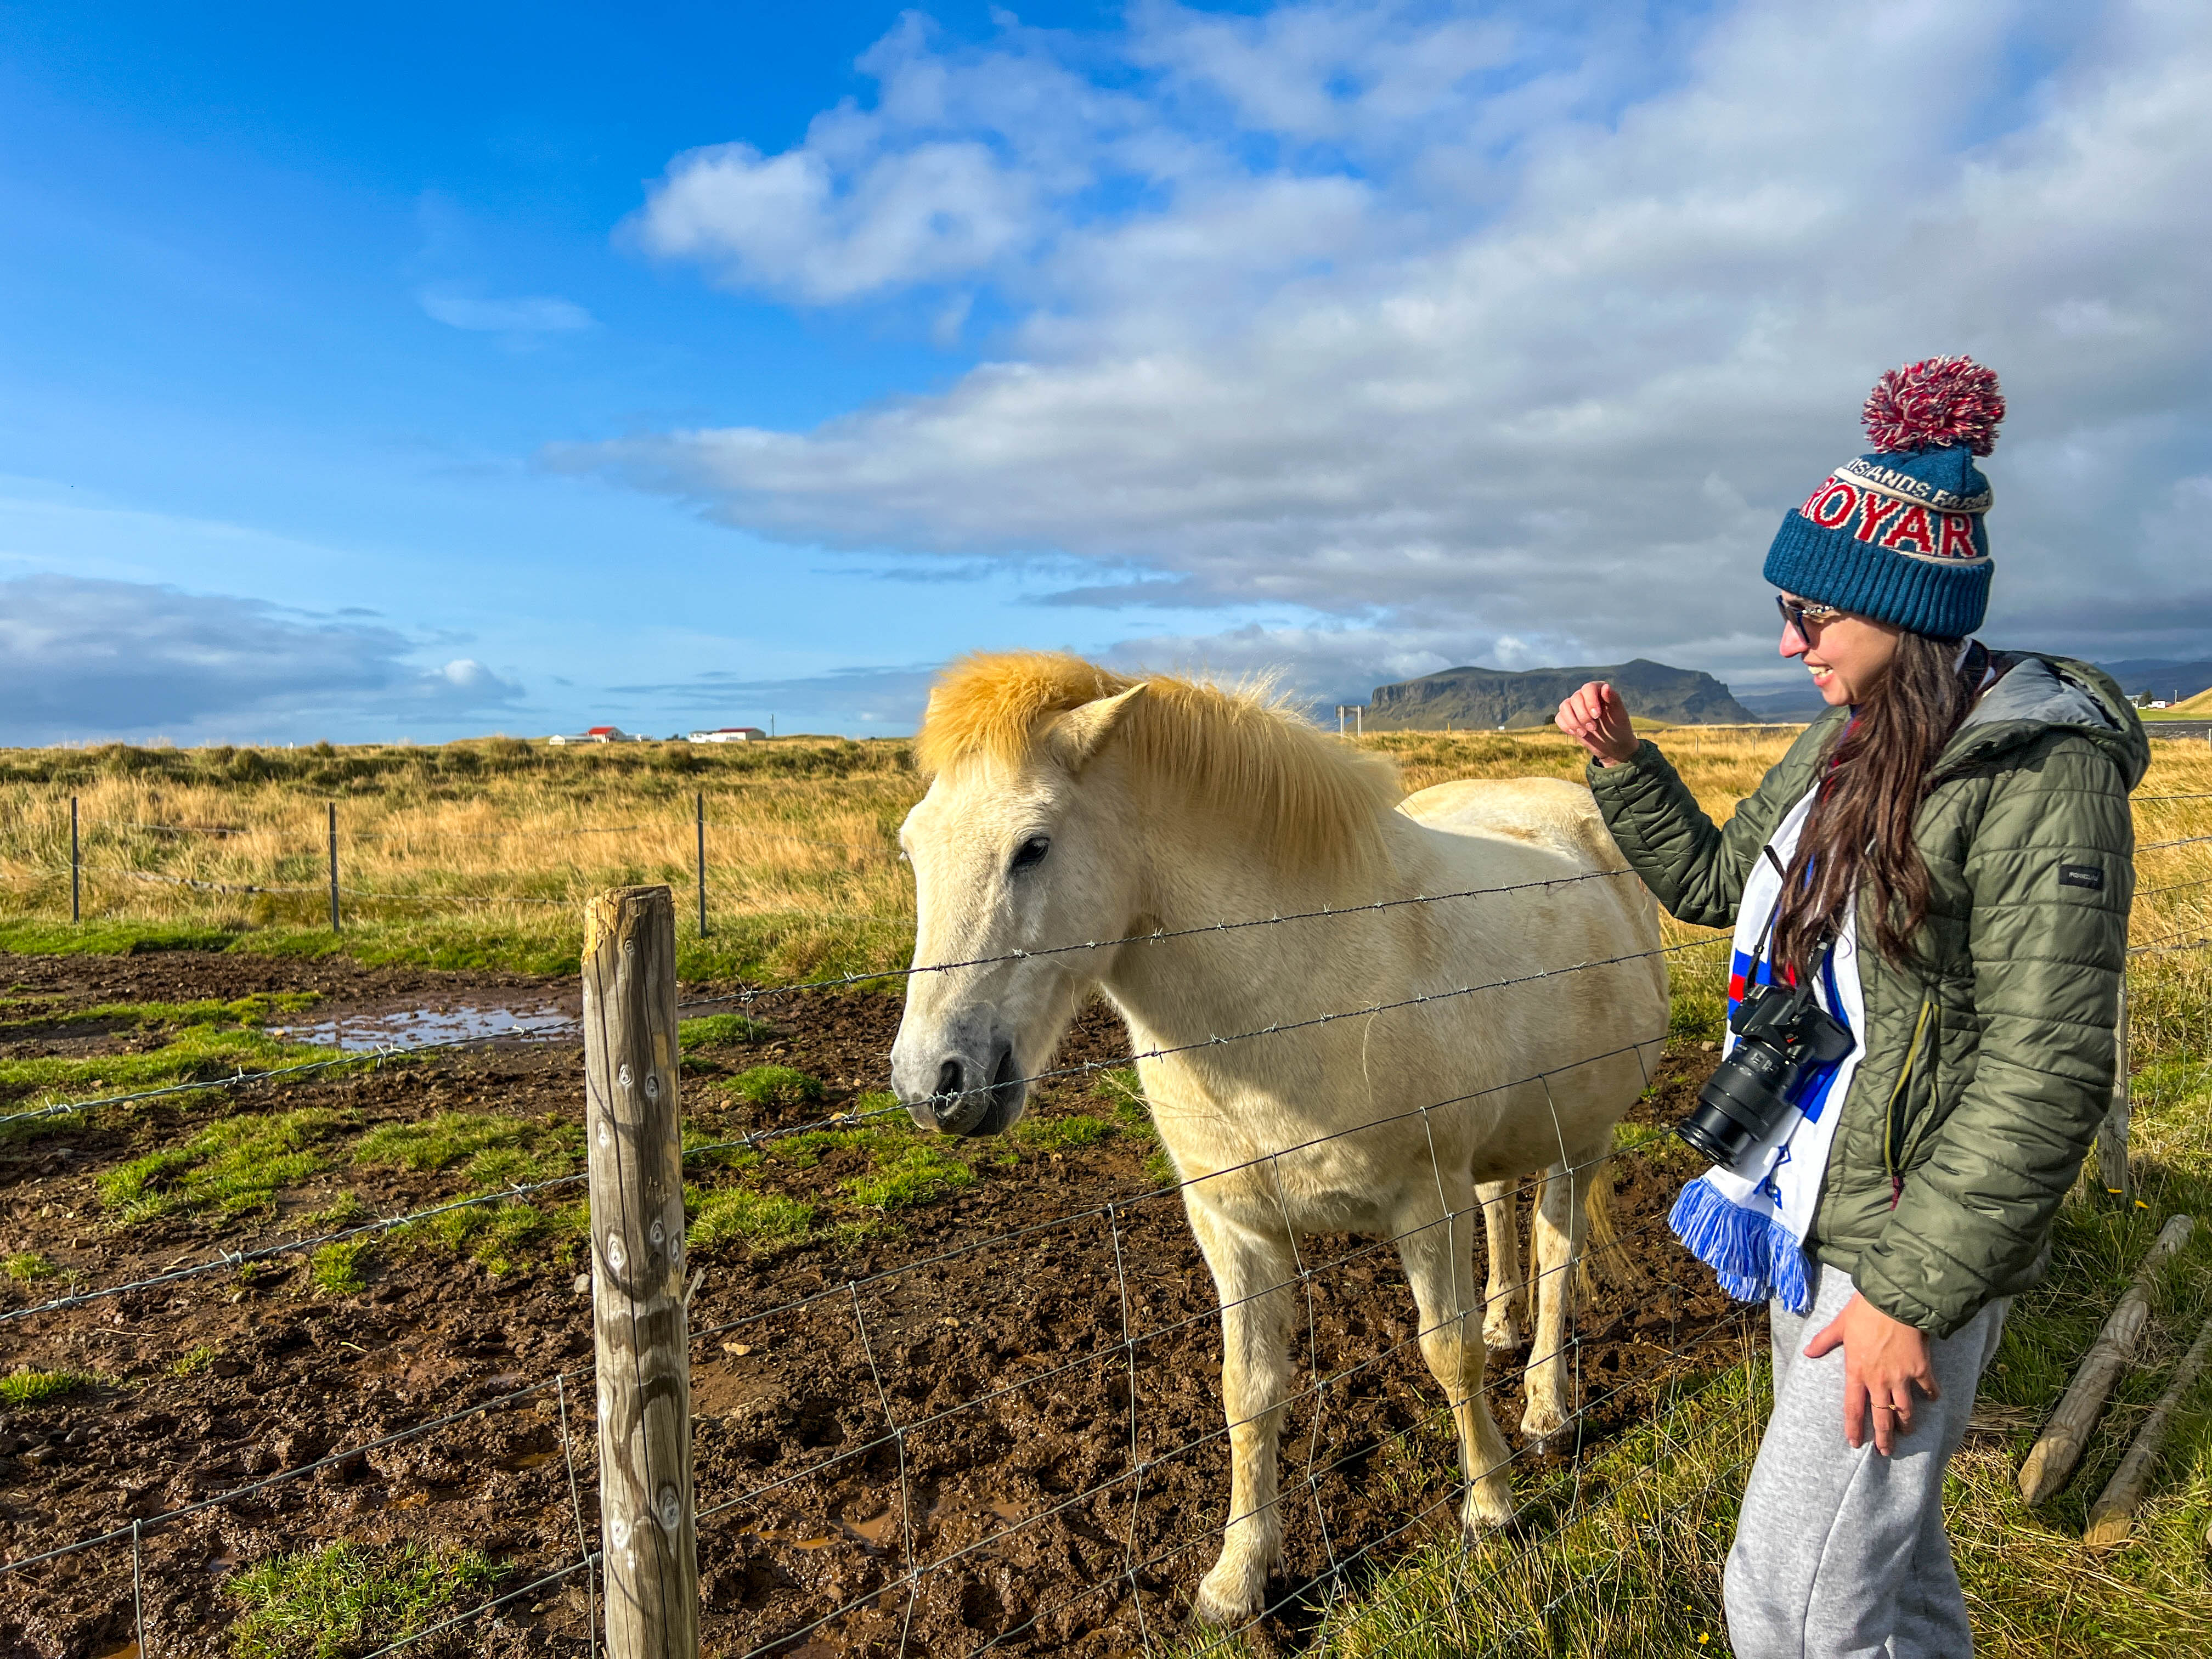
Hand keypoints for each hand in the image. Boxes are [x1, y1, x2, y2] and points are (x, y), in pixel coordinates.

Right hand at [1555, 681, 1637, 765]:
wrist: (1613, 744)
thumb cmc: (1619, 727)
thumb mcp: (1619, 714)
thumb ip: (1613, 699)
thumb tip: (1605, 686)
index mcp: (1599, 690)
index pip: (1588, 688)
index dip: (1590, 701)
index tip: (1597, 716)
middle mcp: (1585, 695)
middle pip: (1575, 699)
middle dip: (1583, 716)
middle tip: (1593, 728)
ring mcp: (1575, 706)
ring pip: (1564, 707)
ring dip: (1573, 722)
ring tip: (1584, 733)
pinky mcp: (1568, 718)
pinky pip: (1559, 717)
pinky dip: (1566, 726)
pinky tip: (1576, 733)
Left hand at [1803, 1292, 1938, 1455]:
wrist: (1895, 1302)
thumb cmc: (1865, 1312)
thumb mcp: (1840, 1325)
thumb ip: (1824, 1341)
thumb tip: (1807, 1352)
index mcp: (1857, 1372)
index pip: (1853, 1407)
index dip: (1854, 1427)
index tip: (1855, 1443)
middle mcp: (1879, 1381)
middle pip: (1881, 1417)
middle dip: (1884, 1438)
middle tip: (1886, 1452)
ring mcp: (1901, 1378)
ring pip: (1905, 1411)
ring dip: (1906, 1424)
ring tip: (1907, 1433)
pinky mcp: (1921, 1370)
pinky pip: (1928, 1389)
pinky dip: (1931, 1396)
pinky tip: (1932, 1400)